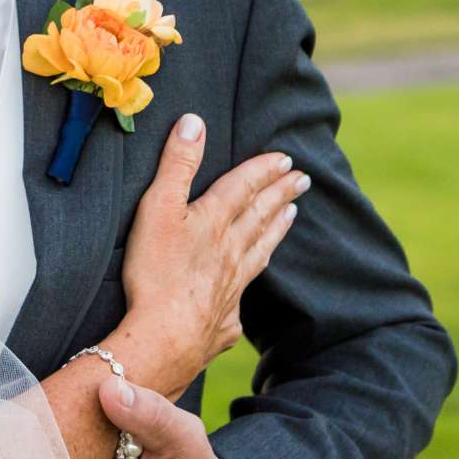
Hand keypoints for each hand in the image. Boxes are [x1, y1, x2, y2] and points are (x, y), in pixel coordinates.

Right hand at [118, 114, 307, 397]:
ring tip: (292, 213)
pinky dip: (253, 278)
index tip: (285, 158)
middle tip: (302, 179)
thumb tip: (195, 121)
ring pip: (261, 250)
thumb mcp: (158, 208)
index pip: (244, 187)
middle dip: (280, 193)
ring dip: (277, 228)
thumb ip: (177, 164)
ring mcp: (231, 286)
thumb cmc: (156, 271)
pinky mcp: (225, 318)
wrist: (166, 337)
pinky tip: (255, 279)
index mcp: (214, 221)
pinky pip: (244, 293)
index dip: (263, 169)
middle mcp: (231, 250)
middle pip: (261, 216)